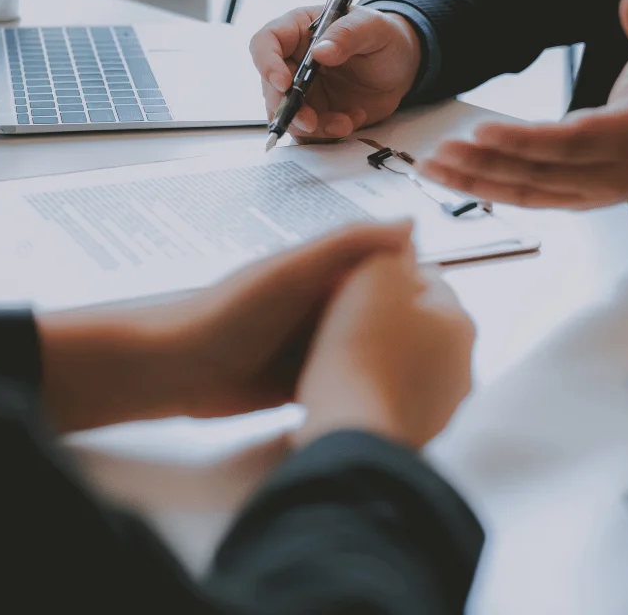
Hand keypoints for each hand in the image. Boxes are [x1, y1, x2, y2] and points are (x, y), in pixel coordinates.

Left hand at [36, 222, 414, 431]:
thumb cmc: (229, 312)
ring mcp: (311, 345)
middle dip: (408, 328)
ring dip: (388, 362)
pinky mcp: (301, 382)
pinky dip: (364, 388)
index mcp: (322, 271)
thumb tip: (412, 224)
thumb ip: (348, 245)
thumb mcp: (293, 270)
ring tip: (432, 379)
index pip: (382, 269)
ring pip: (364, 350)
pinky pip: (343, 382)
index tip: (450, 301)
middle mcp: (321, 306)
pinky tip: (394, 402)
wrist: (176, 370)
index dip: (415, 282)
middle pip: (378, 313)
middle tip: (450, 349)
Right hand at [250, 5, 421, 140]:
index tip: (284, 83)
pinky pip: (309, 132)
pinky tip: (351, 121)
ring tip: (344, 123)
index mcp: (298, 30)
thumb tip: (320, 51)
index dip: (267, 63)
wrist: (401, 67)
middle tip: (310, 121)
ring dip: (311, 126)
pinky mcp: (316, 113)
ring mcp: (303, 90)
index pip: (266, 43)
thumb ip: (347, 34)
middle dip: (288, 108)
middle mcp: (293, 61)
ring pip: (288, 115)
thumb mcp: (372, 27)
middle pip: (271, 87)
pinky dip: (328, 133)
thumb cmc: (383, 37)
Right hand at [294, 248, 475, 449]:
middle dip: (386, 317)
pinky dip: (374, 390)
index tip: (354, 282)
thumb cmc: (361, 351)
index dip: (385, 274)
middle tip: (343, 317)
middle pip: (419, 323)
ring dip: (380, 356)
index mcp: (461, 322)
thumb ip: (391, 249)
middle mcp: (463, 365)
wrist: (350, 429)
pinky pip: (393, 398)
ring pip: (407, 363)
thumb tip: (404, 240)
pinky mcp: (418, 434)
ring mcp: (443, 405)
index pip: (427, 279)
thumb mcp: (374, 274)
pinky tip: (345, 388)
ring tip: (338, 355)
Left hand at [419, 0, 627, 208]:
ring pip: (523, 192)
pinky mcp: (569, 202)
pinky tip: (449, 179)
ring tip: (430, 167)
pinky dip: (484, 191)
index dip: (526, 141)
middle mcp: (604, 175)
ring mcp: (585, 195)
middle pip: (537, 173)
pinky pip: (523, 199)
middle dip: (485, 164)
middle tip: (440, 150)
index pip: (571, 143)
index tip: (482, 131)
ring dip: (474, 182)